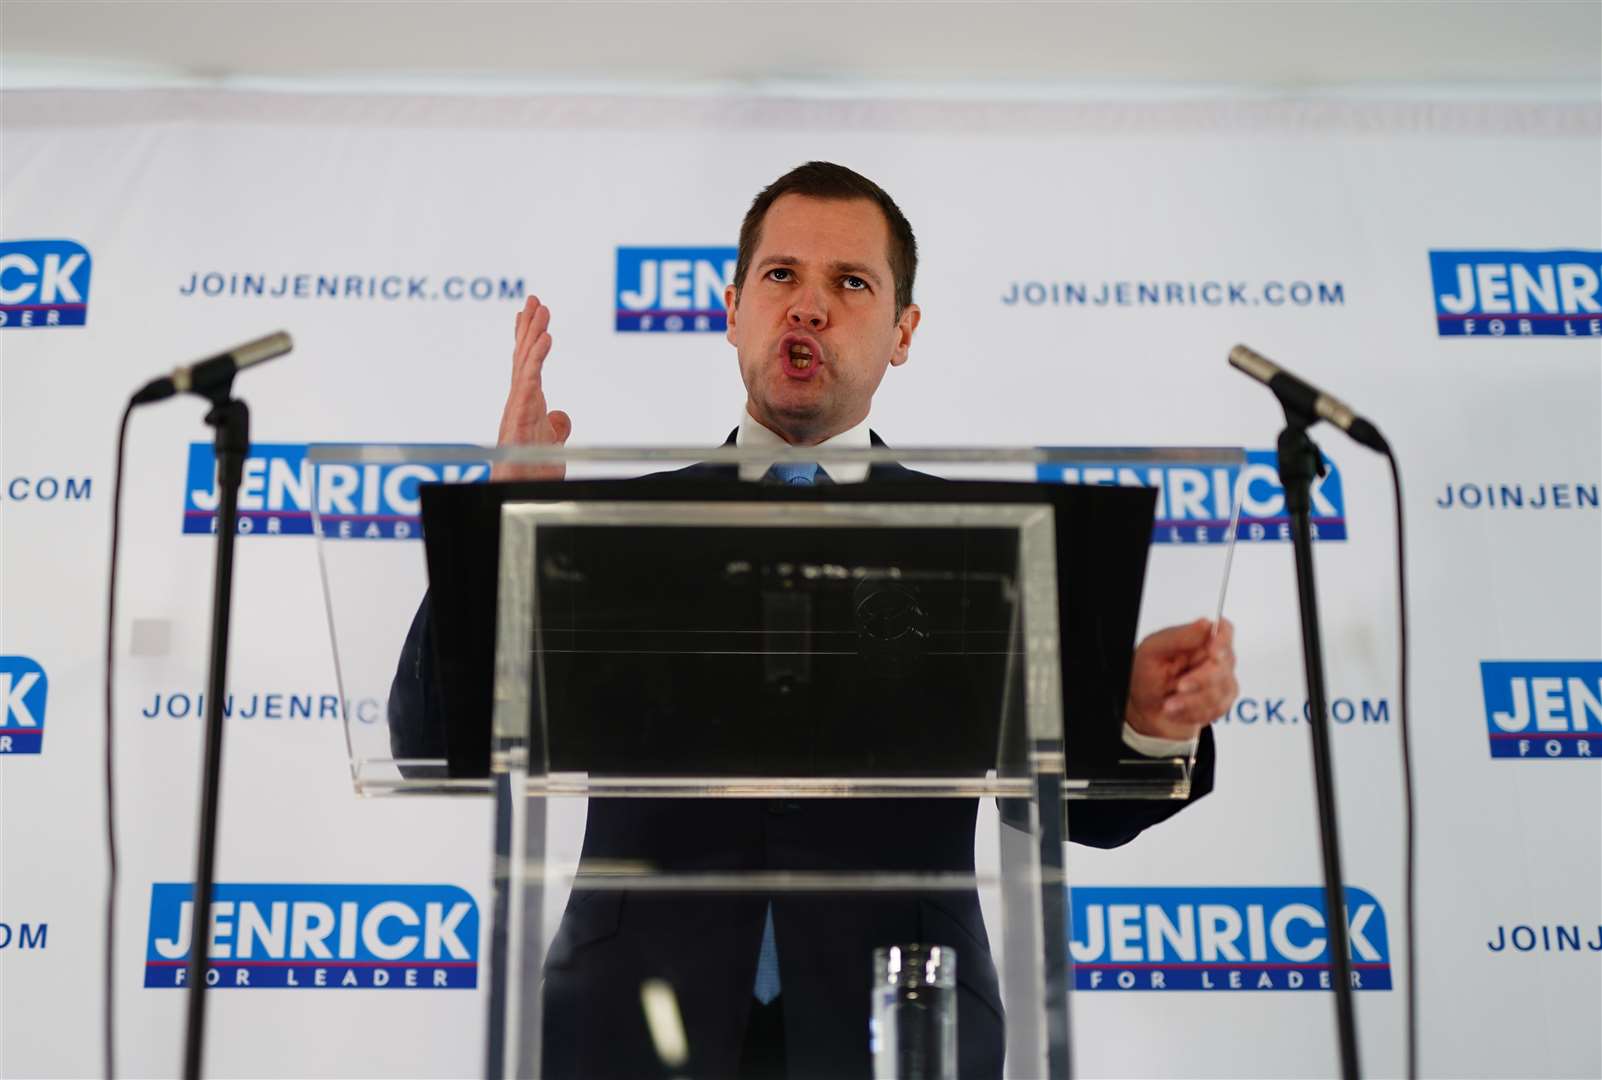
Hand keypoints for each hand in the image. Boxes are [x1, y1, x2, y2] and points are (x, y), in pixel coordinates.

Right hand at [493, 294, 571, 480]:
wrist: (519, 490)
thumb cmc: (531, 472)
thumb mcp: (552, 445)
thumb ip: (556, 428)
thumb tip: (562, 415)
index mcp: (527, 404)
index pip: (528, 365)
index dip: (529, 340)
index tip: (531, 315)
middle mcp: (519, 401)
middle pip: (524, 356)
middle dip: (529, 326)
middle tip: (535, 299)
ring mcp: (517, 406)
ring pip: (525, 362)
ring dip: (533, 333)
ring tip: (541, 309)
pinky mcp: (520, 414)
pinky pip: (529, 379)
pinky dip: (536, 356)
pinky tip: (546, 337)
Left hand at [1125, 617, 1237, 741]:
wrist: (1143, 707)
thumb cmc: (1146, 675)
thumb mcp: (1152, 650)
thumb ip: (1179, 637)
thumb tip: (1205, 623)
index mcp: (1199, 639)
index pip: (1224, 630)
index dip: (1224, 641)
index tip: (1214, 652)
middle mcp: (1214, 658)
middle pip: (1226, 664)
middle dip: (1201, 679)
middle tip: (1179, 686)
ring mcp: (1221, 681)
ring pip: (1220, 690)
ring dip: (1191, 700)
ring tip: (1169, 704)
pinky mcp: (1221, 703)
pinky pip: (1217, 709)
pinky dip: (1193, 712)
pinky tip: (1177, 710)